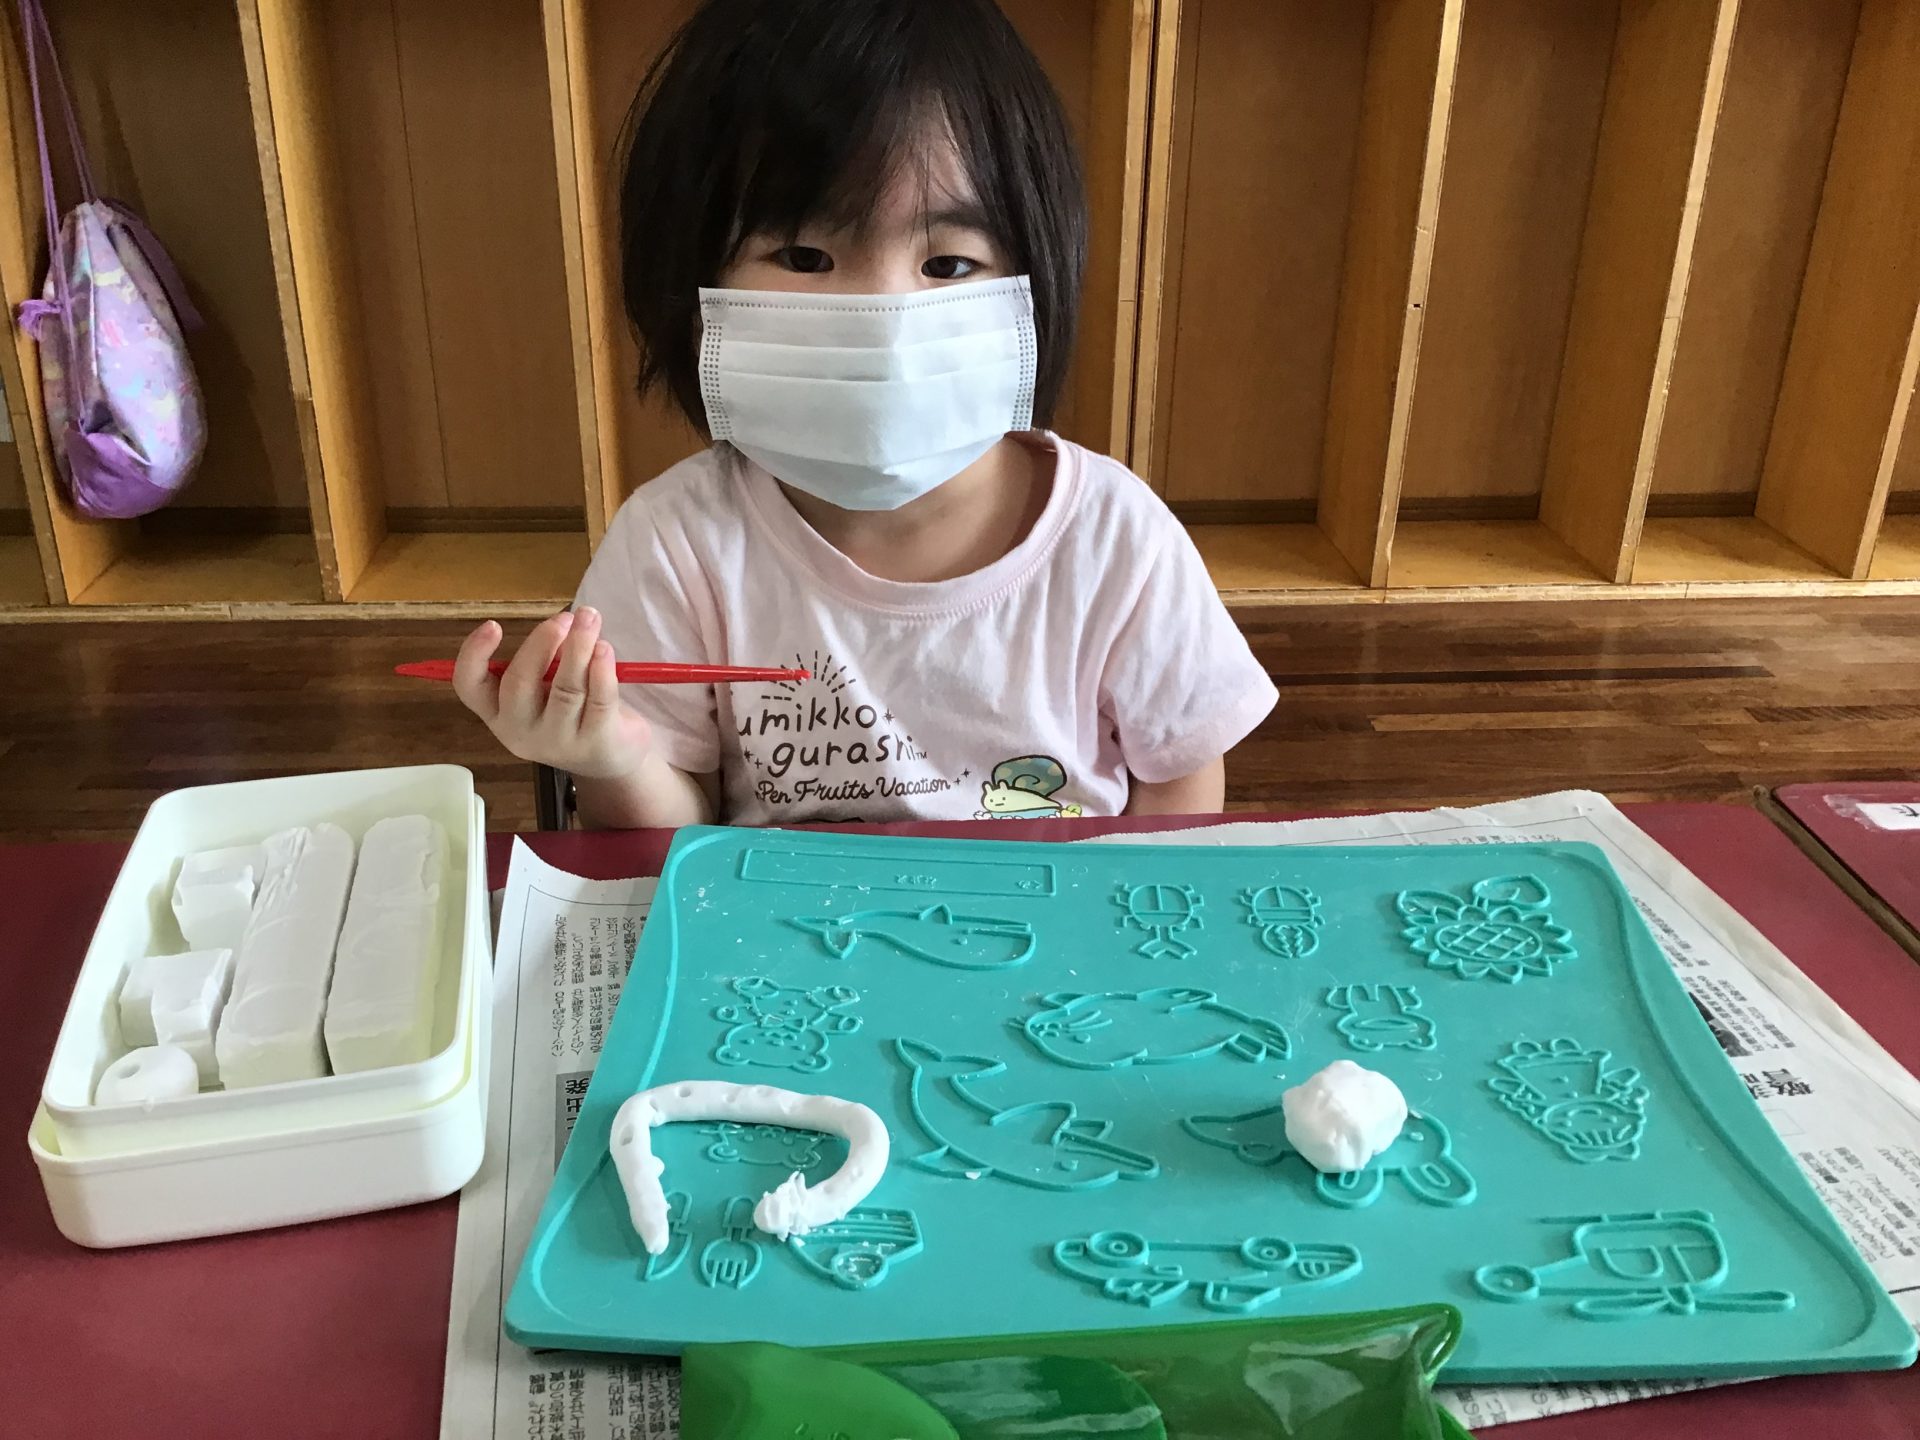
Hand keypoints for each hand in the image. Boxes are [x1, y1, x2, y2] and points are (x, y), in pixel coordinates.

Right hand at [452, 609, 652, 780]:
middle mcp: (519, 731)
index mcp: (498, 712)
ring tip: (590, 619)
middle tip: (566, 617)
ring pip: (565, 689)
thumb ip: (547, 660)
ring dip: (579, 647)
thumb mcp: (548, 685)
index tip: (493, 625)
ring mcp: (557, 742)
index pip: (470, 687)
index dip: (474, 655)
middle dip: (542, 643)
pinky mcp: (594, 743)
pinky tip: (604, 649)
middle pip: (519, 682)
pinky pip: (599, 699)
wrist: (610, 756)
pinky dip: (602, 669)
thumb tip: (563, 625)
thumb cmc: (572, 711)